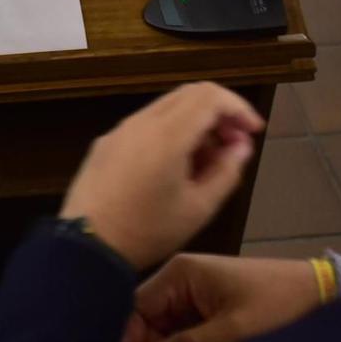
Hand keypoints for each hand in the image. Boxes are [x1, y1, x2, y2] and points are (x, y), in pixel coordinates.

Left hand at [59, 82, 263, 270]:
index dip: (238, 107)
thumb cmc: (148, 231)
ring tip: (209, 161)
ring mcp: (119, 130)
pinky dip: (170, 132)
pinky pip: (145, 125)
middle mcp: (141, 122)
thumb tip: (241, 146)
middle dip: (219, 114)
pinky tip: (176, 166)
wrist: (86, 246)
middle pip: (189, 95)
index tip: (254, 131)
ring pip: (166, 108)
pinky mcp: (105, 143)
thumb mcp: (198, 208)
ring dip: (195, 123)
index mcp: (166, 134)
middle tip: (235, 145)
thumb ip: (226, 172)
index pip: (210, 96)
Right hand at [125, 255, 321, 341]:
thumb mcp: (233, 330)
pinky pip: (183, 327)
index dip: (133, 340)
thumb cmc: (276, 304)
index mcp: (181, 273)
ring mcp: (196, 291)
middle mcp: (182, 278)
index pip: (138, 306)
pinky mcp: (210, 304)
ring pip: (165, 325)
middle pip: (148, 317)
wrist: (318, 292)